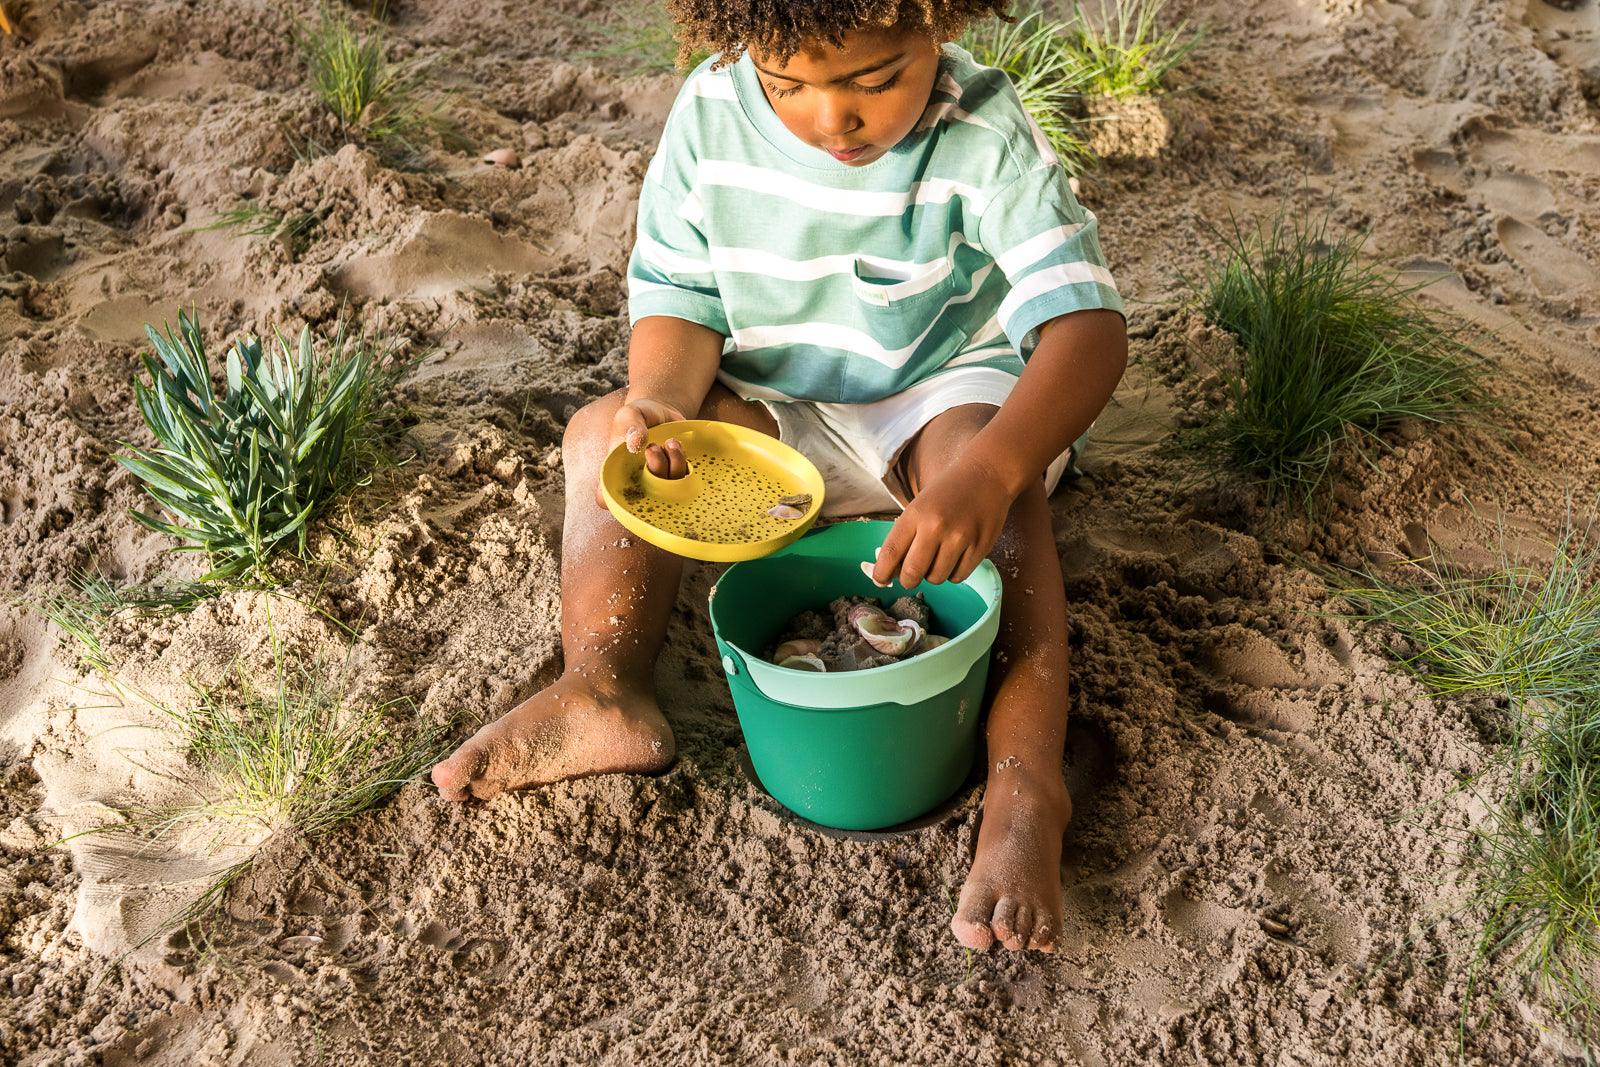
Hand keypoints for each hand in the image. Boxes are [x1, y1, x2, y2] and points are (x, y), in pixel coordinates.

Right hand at [595, 396, 689, 506]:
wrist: (662, 412)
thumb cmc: (639, 416)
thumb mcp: (629, 414)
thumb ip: (630, 426)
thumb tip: (634, 444)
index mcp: (617, 471)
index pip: (605, 498)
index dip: (611, 501)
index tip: (627, 482)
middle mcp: (637, 480)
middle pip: (646, 495)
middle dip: (654, 469)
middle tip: (652, 447)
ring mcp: (658, 479)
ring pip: (669, 488)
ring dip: (673, 463)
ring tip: (669, 442)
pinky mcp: (677, 474)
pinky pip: (685, 478)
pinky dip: (682, 460)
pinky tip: (675, 444)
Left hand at [871, 456, 1013, 587]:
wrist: (986, 475)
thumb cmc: (947, 492)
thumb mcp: (919, 506)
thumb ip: (904, 536)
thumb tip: (890, 572)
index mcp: (915, 514)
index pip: (891, 553)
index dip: (881, 573)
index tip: (880, 580)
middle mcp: (936, 526)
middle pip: (912, 573)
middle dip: (907, 580)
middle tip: (910, 576)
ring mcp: (960, 538)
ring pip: (936, 578)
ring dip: (933, 574)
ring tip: (938, 557)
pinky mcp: (980, 547)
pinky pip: (958, 577)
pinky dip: (953, 573)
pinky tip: (955, 557)